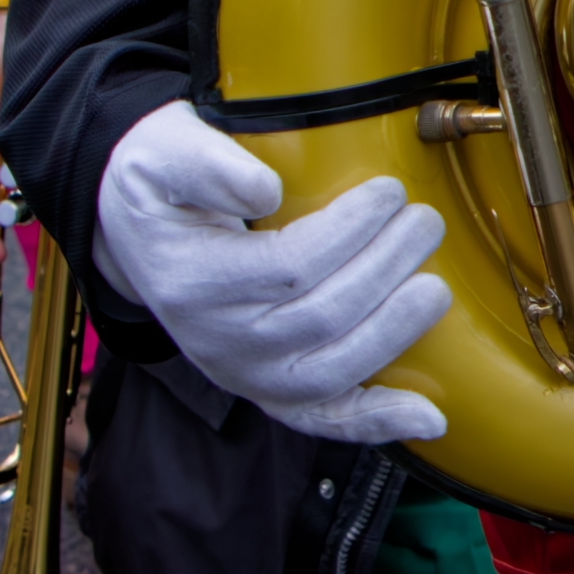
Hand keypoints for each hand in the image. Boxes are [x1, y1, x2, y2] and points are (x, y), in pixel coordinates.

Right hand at [95, 107, 449, 442]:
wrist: (139, 234)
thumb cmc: (163, 185)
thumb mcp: (165, 153)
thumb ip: (209, 165)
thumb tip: (265, 190)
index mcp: (192, 282)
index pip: (289, 267)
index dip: (349, 230)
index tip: (387, 190)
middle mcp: (218, 341)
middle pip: (323, 317)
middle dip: (387, 268)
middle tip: (424, 221)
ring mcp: (245, 374)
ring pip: (334, 369)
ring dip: (395, 330)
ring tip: (435, 286)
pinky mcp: (268, 392)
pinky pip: (324, 419)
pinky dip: (376, 421)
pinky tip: (428, 417)